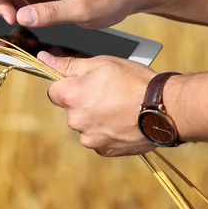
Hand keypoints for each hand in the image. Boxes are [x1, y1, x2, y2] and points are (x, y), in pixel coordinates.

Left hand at [38, 51, 156, 156]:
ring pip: (85, 124)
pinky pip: (98, 138)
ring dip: (95, 117)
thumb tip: (43, 58)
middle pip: (70, 108)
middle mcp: (75, 120)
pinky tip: (123, 120)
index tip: (85, 82)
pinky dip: (107, 130)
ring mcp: (90, 138)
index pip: (54, 91)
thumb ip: (68, 64)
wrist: (165, 109)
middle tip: (108, 92)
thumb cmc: (134, 82)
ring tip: (119, 106)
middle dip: (83, 101)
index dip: (69, 84)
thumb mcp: (100, 64)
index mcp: (71, 97)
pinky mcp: (104, 150)